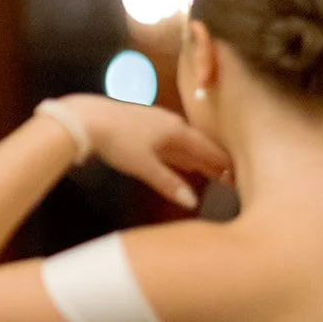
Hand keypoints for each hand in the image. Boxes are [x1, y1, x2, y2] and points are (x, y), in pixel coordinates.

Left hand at [61, 94, 231, 208]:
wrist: (86, 119)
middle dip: (211, 160)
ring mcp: (154, 122)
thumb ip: (168, 183)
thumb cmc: (117, 140)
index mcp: (177, 130)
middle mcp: (170, 122)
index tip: (236, 175)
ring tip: (207, 170)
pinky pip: (167, 142)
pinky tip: (176, 160)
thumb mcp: (144, 166)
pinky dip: (176, 153)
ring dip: (194, 157)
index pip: (208, 148)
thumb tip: (192, 202)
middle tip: (228, 176)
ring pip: (181, 143)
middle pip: (197, 144)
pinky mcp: (139, 125)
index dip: (222, 163)